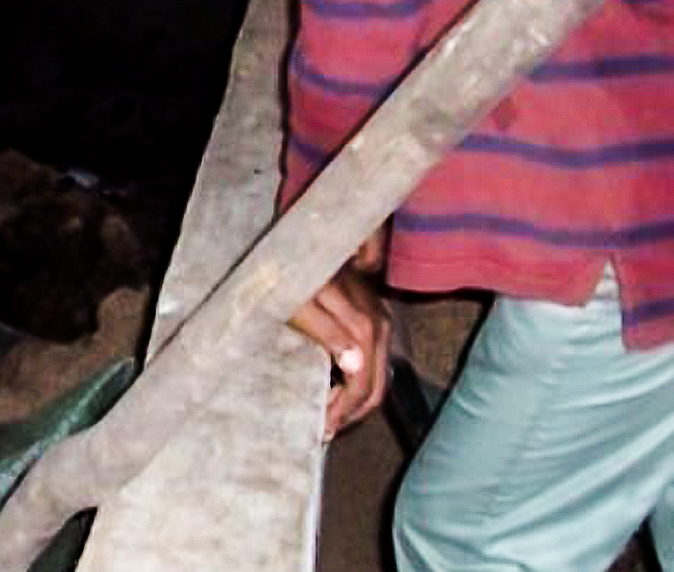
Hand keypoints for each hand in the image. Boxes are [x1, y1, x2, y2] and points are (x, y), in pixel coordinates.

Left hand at [288, 265, 390, 438]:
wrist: (304, 241)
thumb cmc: (293, 272)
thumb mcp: (299, 303)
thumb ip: (328, 332)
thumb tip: (356, 368)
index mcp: (364, 326)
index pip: (363, 385)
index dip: (342, 412)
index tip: (319, 430)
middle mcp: (380, 325)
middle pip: (376, 387)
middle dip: (350, 414)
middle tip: (322, 431)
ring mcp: (379, 320)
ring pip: (378, 376)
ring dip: (354, 401)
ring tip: (326, 416)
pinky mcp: (372, 317)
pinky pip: (372, 361)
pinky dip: (357, 382)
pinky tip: (334, 389)